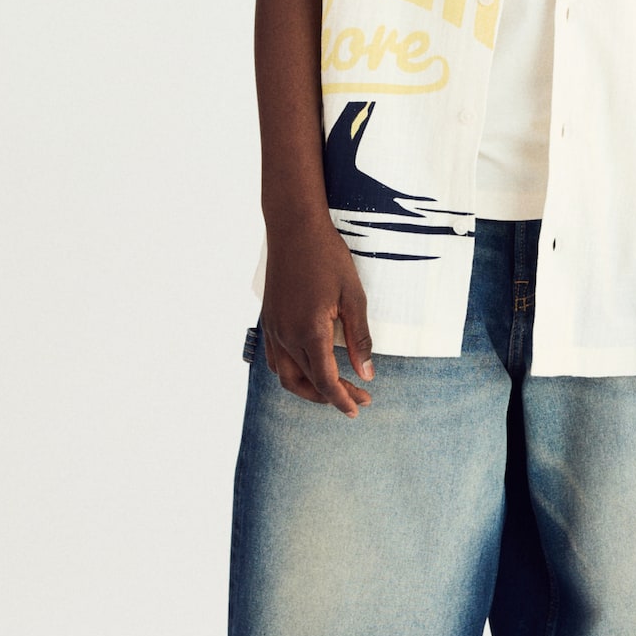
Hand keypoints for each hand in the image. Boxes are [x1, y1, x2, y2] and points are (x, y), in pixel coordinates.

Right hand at [261, 217, 375, 415]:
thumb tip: (367, 374)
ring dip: (309, 389)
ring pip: (286, 376)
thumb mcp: (354, 297)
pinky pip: (276, 359)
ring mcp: (273, 328)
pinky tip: (309, 368)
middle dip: (332, 396)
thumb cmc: (328, 257)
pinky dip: (292, 372)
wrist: (293, 227)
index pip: (326, 381)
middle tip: (359, 398)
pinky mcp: (268, 319)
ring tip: (334, 390)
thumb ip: (360, 338)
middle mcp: (286, 335)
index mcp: (309, 331)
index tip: (359, 408)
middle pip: (307, 383)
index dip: (343, 399)